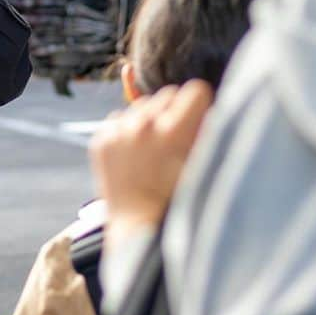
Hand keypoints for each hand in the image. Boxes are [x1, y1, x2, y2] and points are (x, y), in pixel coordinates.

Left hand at [89, 80, 213, 250]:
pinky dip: (129, 129)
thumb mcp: (204, 165)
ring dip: (152, 118)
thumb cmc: (179, 200)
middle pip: (169, 93)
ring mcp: (117, 131)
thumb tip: (214, 106)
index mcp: (172, 131)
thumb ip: (210, 132)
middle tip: (177, 141)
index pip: (195, 90)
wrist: (137, 224)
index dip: (202, 106)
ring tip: (155, 149)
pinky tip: (136, 154)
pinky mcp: (101, 138)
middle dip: (176, 111)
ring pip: (144, 103)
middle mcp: (142, 126)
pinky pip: (121, 116)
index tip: (200, 123)